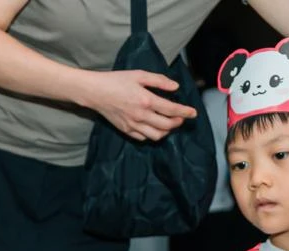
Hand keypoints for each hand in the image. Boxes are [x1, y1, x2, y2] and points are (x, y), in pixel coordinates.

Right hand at [82, 68, 196, 140]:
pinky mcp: (126, 130)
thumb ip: (159, 81)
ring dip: (167, 131)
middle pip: (167, 125)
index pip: (172, 109)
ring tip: (169, 124)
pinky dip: (153, 135)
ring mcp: (133, 125)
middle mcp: (141, 115)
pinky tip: (154, 127)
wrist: (95, 92)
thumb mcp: (139, 75)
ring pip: (157, 135)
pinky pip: (144, 138)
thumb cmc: (117, 80)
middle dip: (178, 122)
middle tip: (181, 118)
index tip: (193, 113)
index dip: (185, 112)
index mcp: (146, 100)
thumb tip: (175, 87)